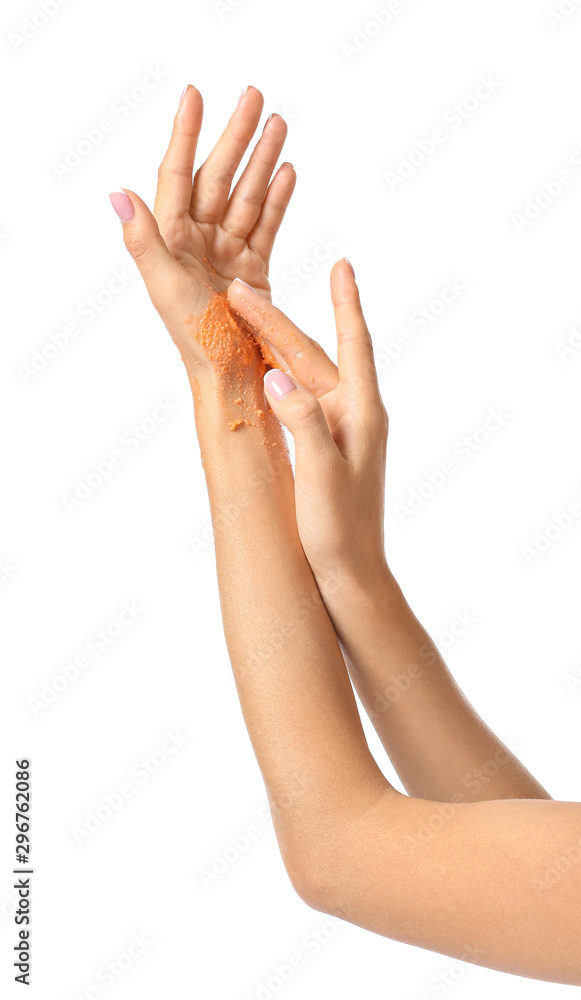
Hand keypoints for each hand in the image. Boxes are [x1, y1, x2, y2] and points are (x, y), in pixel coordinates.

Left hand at [110, 85, 294, 379]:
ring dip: (262, 159)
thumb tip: (117, 193)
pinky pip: (265, 225)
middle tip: (254, 95)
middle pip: (217, 177)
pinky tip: (286, 170)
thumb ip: (143, 240)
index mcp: (171, 240)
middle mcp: (197, 241)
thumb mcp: (164, 288)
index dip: (185, 135)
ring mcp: (226, 253)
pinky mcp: (253, 269)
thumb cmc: (195, 340)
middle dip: (235, 136)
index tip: (194, 95)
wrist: (233, 377)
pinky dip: (276, 199)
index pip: (177, 175)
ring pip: (246, 195)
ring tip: (278, 125)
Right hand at [226, 262, 389, 586]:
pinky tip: (259, 368)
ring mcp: (340, 430)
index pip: (351, 344)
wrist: (353, 576)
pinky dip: (277, 377)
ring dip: (274, 346)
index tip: (341, 264)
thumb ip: (301, 421)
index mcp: (362, 412)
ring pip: (303, 375)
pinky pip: (299, 399)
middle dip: (276, 322)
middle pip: (312, 355)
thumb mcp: (321, 473)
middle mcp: (354, 414)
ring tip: (243, 315)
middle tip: (238, 292)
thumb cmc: (341, 531)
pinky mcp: (327, 447)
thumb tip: (275, 374)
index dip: (345, 303)